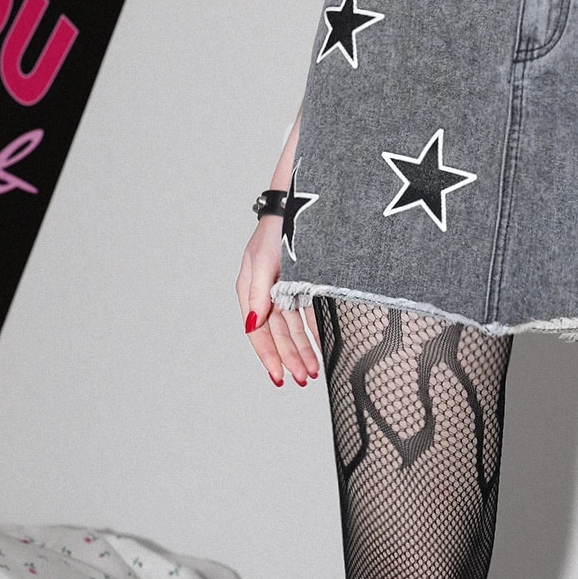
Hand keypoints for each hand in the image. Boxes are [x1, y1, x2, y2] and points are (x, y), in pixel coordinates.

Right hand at [235, 131, 319, 387]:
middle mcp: (267, 290)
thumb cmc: (283, 225)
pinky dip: (317, 332)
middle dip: (291, 358)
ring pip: (294, 328)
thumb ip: (260, 293)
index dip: (269, 356)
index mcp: (251, 287)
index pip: (257, 331)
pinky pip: (309, 314)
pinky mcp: (305, 282)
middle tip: (304, 379)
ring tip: (314, 372)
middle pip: (278, 334)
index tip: (280, 378)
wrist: (308, 198)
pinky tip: (326, 347)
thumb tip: (253, 324)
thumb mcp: (266, 259)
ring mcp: (287, 287)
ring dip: (304, 350)